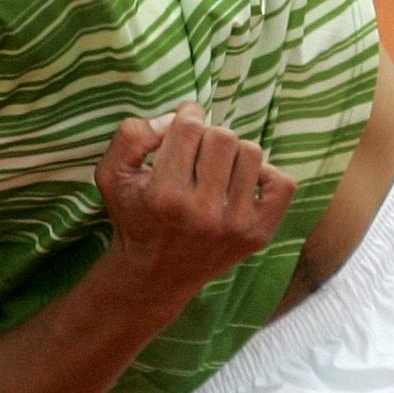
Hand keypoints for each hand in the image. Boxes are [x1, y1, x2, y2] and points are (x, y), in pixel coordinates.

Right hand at [92, 101, 298, 305]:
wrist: (156, 275)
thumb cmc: (135, 216)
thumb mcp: (111, 174)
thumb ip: (132, 135)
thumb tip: (176, 118)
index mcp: (164, 195)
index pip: (190, 126)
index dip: (186, 117)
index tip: (183, 127)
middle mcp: (202, 212)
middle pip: (223, 136)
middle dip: (207, 136)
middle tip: (196, 153)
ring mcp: (234, 225)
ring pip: (251, 153)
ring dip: (233, 153)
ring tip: (216, 169)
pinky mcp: (257, 234)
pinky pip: (282, 183)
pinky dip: (266, 175)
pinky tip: (241, 184)